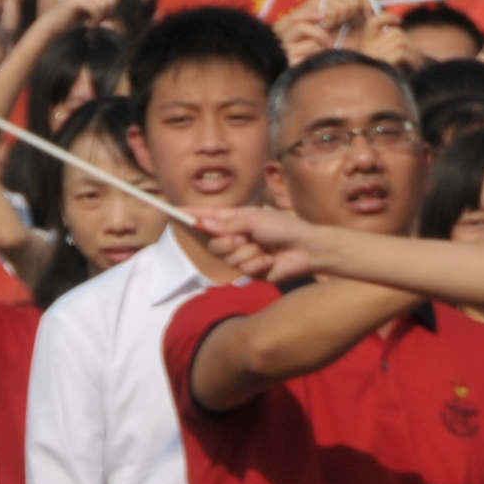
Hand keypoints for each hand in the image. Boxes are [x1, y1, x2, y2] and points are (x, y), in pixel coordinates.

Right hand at [193, 201, 320, 282]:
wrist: (309, 249)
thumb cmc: (285, 228)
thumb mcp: (255, 220)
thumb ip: (228, 223)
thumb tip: (203, 222)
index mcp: (237, 221)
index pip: (209, 218)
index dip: (192, 215)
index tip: (174, 212)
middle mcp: (238, 238)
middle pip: (213, 244)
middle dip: (226, 242)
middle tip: (241, 238)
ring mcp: (245, 256)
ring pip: (227, 258)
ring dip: (246, 252)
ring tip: (263, 248)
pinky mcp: (253, 272)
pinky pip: (243, 269)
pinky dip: (257, 263)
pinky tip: (271, 260)